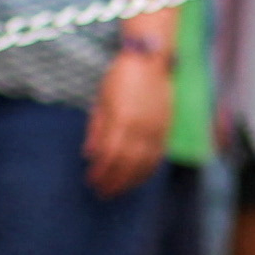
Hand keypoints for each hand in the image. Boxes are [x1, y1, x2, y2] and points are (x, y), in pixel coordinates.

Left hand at [83, 43, 171, 197]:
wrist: (151, 61)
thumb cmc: (121, 76)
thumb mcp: (101, 99)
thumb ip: (96, 128)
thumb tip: (89, 154)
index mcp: (121, 119)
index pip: (109, 154)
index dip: (100, 171)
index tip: (91, 181)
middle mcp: (140, 127)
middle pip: (126, 164)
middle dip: (113, 181)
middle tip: (102, 193)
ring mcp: (155, 129)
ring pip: (143, 164)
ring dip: (130, 181)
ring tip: (118, 191)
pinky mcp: (165, 129)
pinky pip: (157, 157)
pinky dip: (146, 171)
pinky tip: (138, 179)